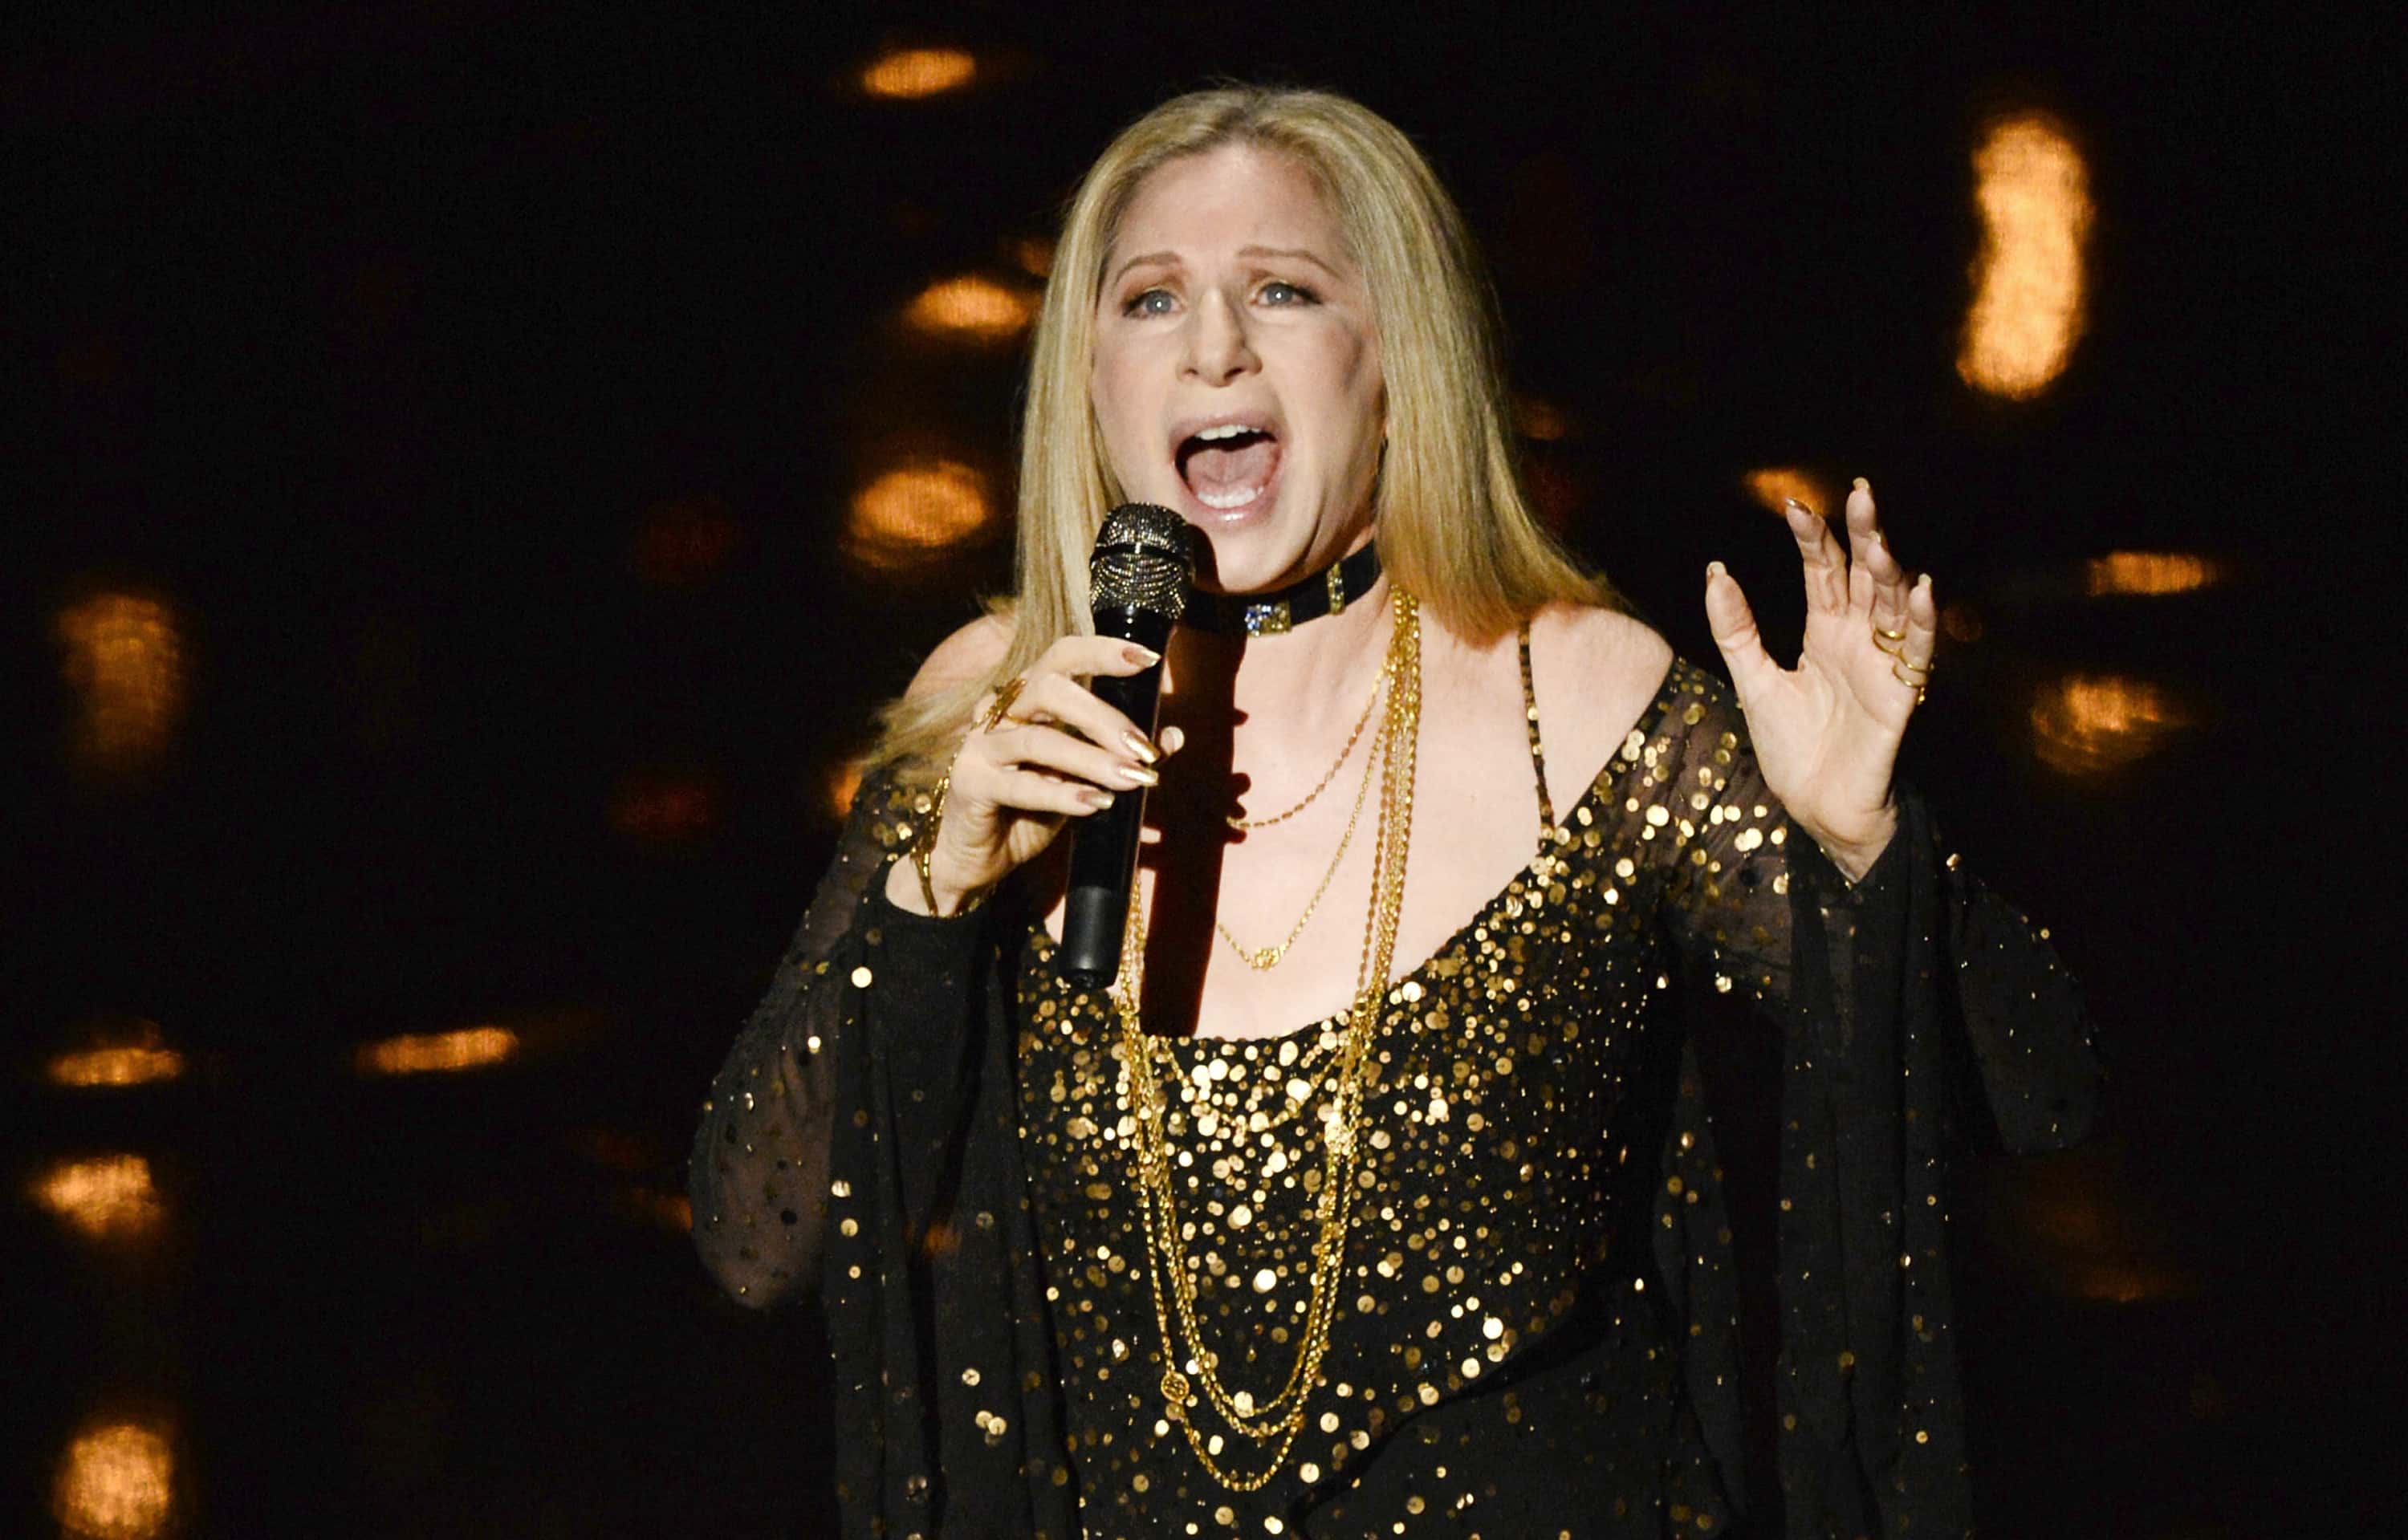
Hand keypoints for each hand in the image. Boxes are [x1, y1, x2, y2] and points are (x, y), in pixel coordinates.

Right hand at [888, 635, 1185, 915]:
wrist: (977, 858)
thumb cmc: (1031, 808)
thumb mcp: (1084, 779)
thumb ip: (1122, 754)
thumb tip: (1174, 736)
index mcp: (1027, 698)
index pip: (1062, 656)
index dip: (1103, 651)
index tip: (1149, 659)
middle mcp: (999, 711)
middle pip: (1050, 688)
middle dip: (1104, 717)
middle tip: (1145, 750)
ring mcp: (979, 746)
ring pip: (1038, 739)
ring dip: (1092, 759)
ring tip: (1133, 780)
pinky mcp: (970, 783)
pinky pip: (1019, 785)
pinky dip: (1062, 794)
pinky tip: (1096, 804)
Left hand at [1702, 478, 1935, 878]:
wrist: (1815, 809)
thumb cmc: (1792, 750)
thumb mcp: (1754, 681)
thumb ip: (1737, 629)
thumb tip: (1716, 573)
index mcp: (1824, 634)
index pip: (1823, 573)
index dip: (1813, 540)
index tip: (1795, 505)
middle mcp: (1858, 641)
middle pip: (1866, 577)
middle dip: (1864, 536)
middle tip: (1861, 494)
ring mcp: (1882, 666)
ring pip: (1893, 606)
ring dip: (1890, 572)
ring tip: (1879, 541)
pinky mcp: (1899, 698)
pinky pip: (1916, 654)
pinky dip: (1922, 623)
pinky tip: (1922, 591)